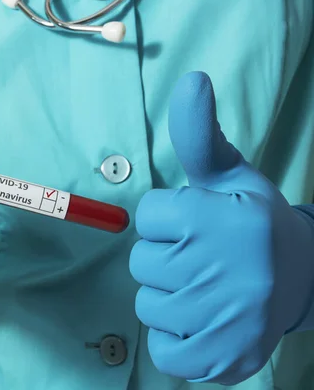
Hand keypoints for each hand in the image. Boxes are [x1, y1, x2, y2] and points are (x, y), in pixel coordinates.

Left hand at [130, 72, 313, 384]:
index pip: (146, 216)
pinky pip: (163, 351)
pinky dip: (177, 340)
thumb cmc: (252, 222)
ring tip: (208, 288)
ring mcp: (222, 318)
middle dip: (165, 258)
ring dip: (170, 298)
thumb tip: (191, 79)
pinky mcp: (221, 360)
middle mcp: (220, 267)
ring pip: (148, 305)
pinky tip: (207, 322)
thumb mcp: (229, 174)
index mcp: (216, 217)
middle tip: (204, 257)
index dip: (167, 220)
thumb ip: (199, 135)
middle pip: (141, 262)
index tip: (197, 224)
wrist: (304, 278)